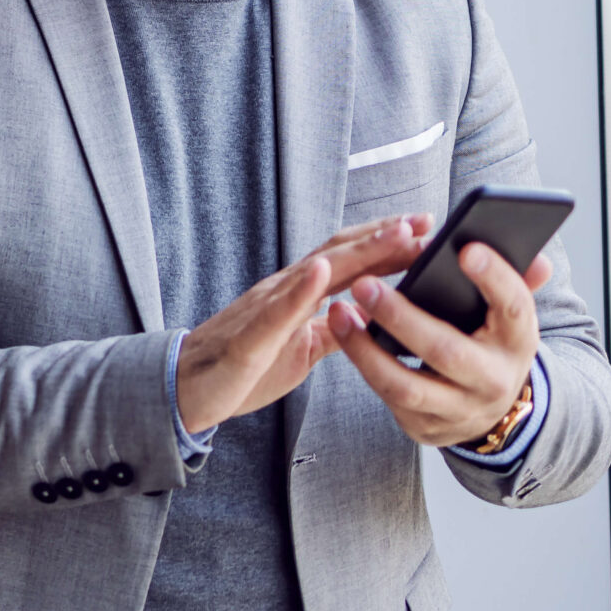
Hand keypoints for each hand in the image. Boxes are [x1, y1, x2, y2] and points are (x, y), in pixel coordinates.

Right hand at [174, 216, 430, 433]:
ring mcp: (264, 310)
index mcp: (297, 294)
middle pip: (339, 254)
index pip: (347, 259)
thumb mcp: (304, 348)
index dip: (385, 242)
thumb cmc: (243, 369)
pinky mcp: (249, 339)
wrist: (185, 388)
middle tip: (425, 222)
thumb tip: (373, 314)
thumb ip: (336, 328)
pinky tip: (321, 272)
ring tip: (394, 235)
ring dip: (357, 252)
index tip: (424, 227)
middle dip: (384, 237)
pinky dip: (301, 289)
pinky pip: (276, 312)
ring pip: (315, 273)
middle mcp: (282, 290)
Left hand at [329, 241, 552, 446]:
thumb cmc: (491, 343)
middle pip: (447, 351)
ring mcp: (458, 410)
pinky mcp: (426, 427)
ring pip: (406, 385)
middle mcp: (493, 381)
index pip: (514, 308)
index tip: (465, 249)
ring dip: (365, 349)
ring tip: (339, 312)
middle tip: (364, 283)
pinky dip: (363, 365)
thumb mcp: (510, 316)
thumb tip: (538, 257)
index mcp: (518, 342)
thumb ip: (517, 281)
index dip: (495, 278)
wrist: (490, 410)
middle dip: (402, 318)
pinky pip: (388, 398)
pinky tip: (344, 334)